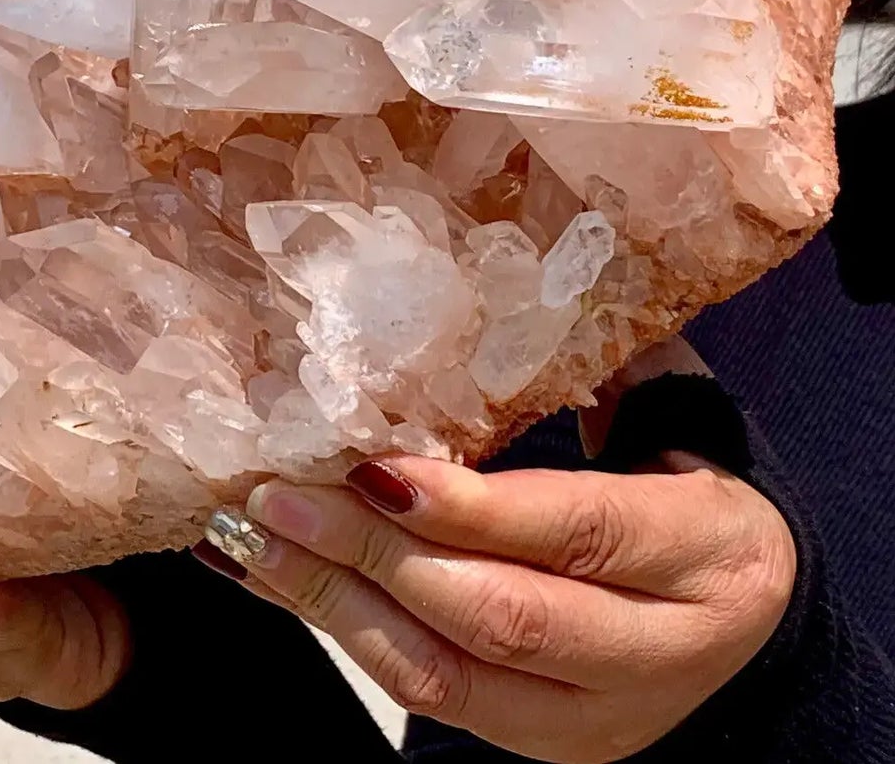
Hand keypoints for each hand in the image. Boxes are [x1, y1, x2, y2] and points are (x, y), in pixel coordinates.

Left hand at [197, 349, 796, 762]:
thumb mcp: (672, 413)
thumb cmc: (684, 480)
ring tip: (255, 538)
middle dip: (377, 558)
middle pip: (503, 617)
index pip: (580, 532)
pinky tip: (282, 578)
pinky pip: (428, 699)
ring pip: (450, 680)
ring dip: (337, 605)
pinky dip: (344, 635)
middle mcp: (661, 652)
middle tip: (281, 495)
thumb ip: (599, 361)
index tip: (373, 467)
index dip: (471, 508)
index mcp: (706, 550)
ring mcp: (596, 716)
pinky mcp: (540, 743)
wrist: (751, 610)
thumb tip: (498, 286)